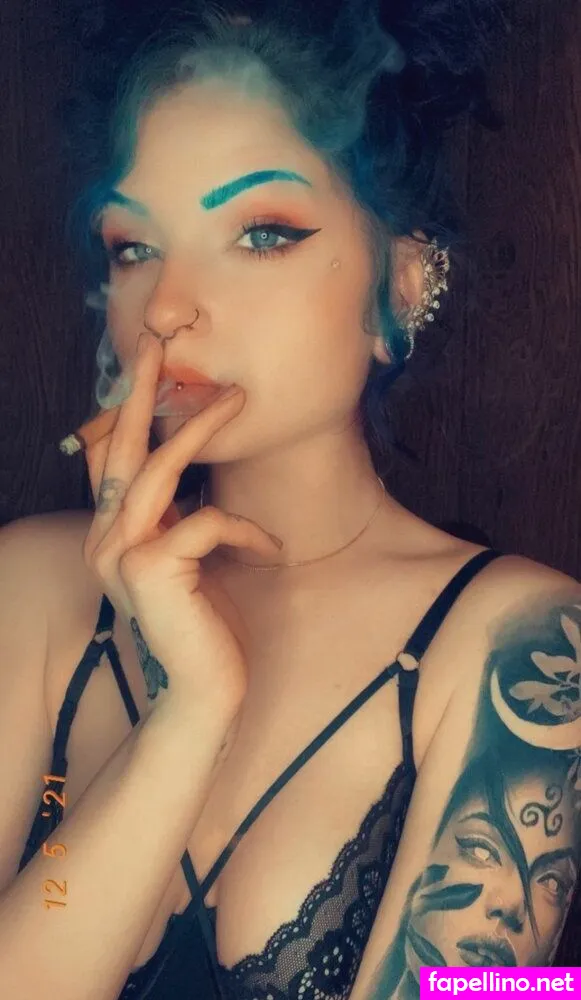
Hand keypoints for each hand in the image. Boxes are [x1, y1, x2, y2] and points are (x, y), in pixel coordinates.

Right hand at [82, 332, 281, 719]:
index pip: (110, 459)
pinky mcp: (148, 571)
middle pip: (124, 449)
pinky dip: (245, 528)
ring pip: (161, 470)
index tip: (144, 365)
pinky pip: (206, 520)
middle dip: (141, 392)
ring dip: (202, 428)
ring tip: (238, 397)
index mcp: (111, 535)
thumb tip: (190, 463)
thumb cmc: (207, 621)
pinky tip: (270, 547)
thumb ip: (176, 515)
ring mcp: (118, 555)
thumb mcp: (190, 557)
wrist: (207, 689)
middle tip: (158, 343)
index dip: (124, 410)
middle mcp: (103, 541)